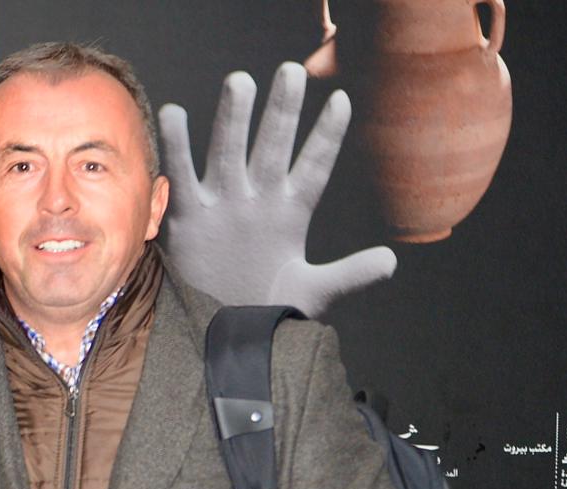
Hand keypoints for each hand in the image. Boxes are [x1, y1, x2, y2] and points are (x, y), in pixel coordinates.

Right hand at [159, 62, 396, 316]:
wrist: (221, 337)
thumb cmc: (267, 312)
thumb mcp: (312, 294)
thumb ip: (350, 275)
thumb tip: (392, 262)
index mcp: (290, 214)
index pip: (313, 167)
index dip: (327, 137)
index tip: (341, 101)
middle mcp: (257, 200)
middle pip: (272, 147)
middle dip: (282, 111)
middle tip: (292, 72)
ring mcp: (222, 205)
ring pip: (228, 151)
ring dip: (235, 118)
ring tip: (241, 82)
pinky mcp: (188, 218)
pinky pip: (181, 177)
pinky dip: (177, 146)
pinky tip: (174, 112)